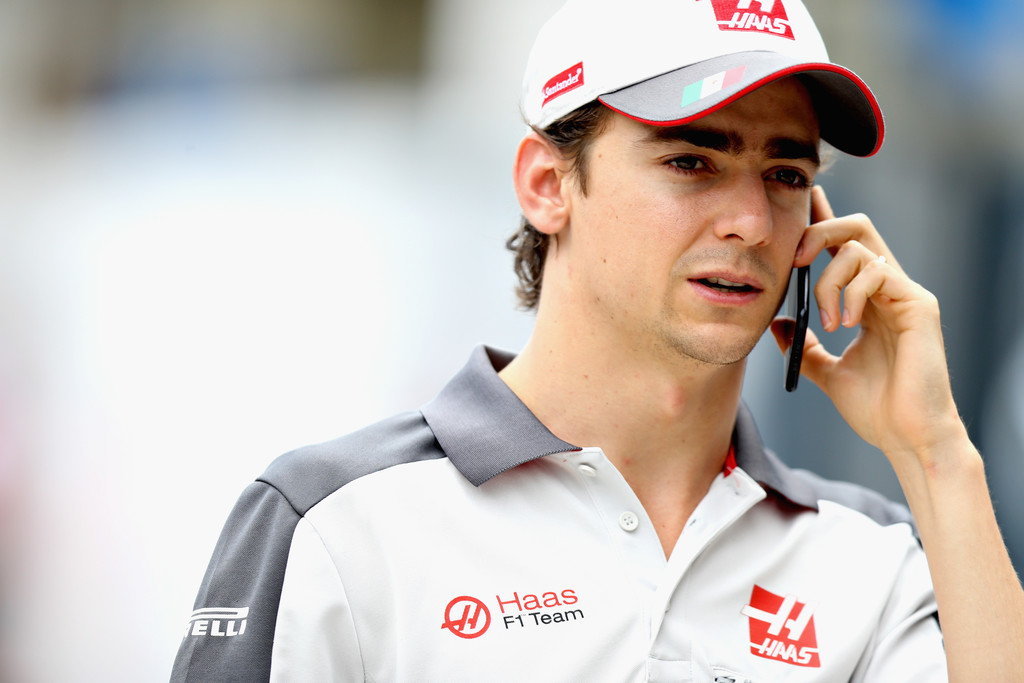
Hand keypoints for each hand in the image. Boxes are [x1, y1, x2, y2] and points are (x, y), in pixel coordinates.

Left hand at [770, 186, 966, 473]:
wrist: (907, 437)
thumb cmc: (877, 409)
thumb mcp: (827, 372)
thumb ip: (804, 345)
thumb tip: (777, 322)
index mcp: (869, 299)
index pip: (846, 246)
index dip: (823, 219)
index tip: (803, 201)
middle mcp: (889, 289)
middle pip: (856, 228)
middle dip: (818, 232)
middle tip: (794, 261)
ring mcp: (906, 294)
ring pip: (860, 248)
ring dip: (829, 281)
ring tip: (828, 322)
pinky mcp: (919, 304)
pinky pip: (879, 272)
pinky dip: (852, 293)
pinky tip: (846, 323)